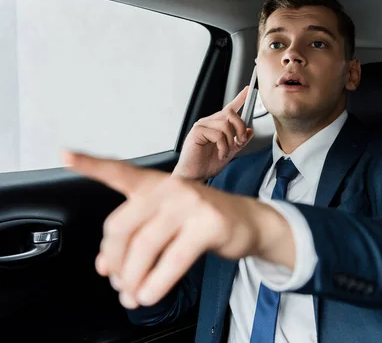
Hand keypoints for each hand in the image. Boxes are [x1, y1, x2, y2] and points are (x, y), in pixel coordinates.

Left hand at [62, 150, 293, 308]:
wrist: (248, 221)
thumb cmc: (202, 220)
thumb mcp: (166, 223)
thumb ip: (134, 238)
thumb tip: (105, 266)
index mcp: (155, 185)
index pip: (119, 171)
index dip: (90, 164)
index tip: (65, 153)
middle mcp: (170, 188)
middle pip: (122, 227)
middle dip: (115, 262)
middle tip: (118, 284)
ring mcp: (190, 202)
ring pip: (145, 246)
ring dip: (134, 279)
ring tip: (133, 296)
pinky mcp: (208, 223)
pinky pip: (173, 260)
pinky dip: (157, 283)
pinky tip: (151, 293)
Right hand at [173, 86, 254, 180]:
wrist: (194, 176)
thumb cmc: (206, 165)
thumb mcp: (229, 152)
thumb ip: (239, 142)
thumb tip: (249, 131)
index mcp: (216, 126)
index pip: (229, 109)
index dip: (239, 99)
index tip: (248, 90)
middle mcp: (209, 123)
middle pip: (230, 114)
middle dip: (240, 128)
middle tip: (240, 141)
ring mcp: (202, 126)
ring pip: (225, 125)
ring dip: (230, 142)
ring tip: (226, 152)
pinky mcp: (197, 131)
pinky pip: (218, 134)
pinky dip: (223, 147)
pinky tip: (220, 154)